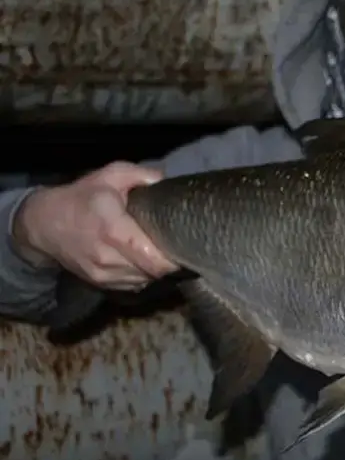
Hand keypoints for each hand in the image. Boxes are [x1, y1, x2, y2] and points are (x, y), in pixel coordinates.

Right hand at [12, 162, 178, 290]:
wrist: (43, 223)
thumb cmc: (82, 197)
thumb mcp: (110, 175)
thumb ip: (142, 175)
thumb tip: (167, 181)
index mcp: (114, 229)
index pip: (153, 257)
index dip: (174, 256)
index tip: (186, 243)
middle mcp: (108, 257)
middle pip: (154, 272)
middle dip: (171, 262)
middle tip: (178, 247)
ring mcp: (103, 274)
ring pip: (145, 280)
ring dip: (156, 270)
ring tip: (160, 252)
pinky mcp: (100, 283)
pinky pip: (133, 285)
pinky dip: (143, 275)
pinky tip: (143, 260)